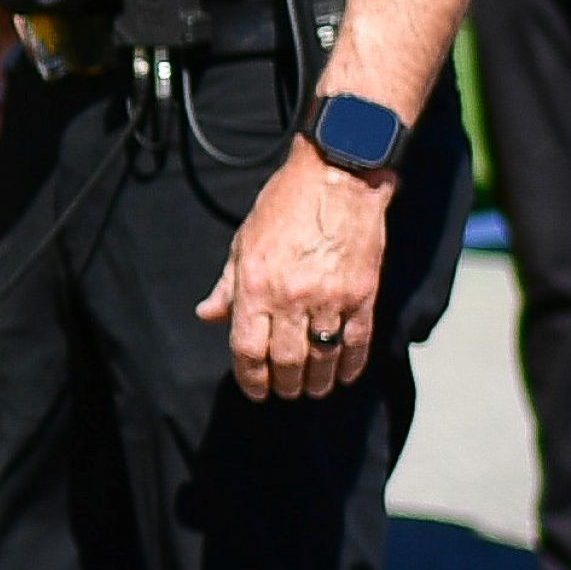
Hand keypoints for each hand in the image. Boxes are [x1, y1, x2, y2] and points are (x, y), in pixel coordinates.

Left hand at [198, 134, 392, 400]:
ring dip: (317, 382)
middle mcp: (292, 297)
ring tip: (312, 390)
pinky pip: (357, 341)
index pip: (248, 350)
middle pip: (286, 361)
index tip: (255, 390)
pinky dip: (350, 364)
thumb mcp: (243, 242)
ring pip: (322, 358)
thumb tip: (208, 316)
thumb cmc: (284, 205)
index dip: (250, 378)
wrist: (337, 177)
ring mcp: (330, 297)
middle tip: (285, 392)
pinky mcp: (363, 294)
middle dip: (284, 385)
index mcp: (256, 286)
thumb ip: (227, 286)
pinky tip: (344, 376)